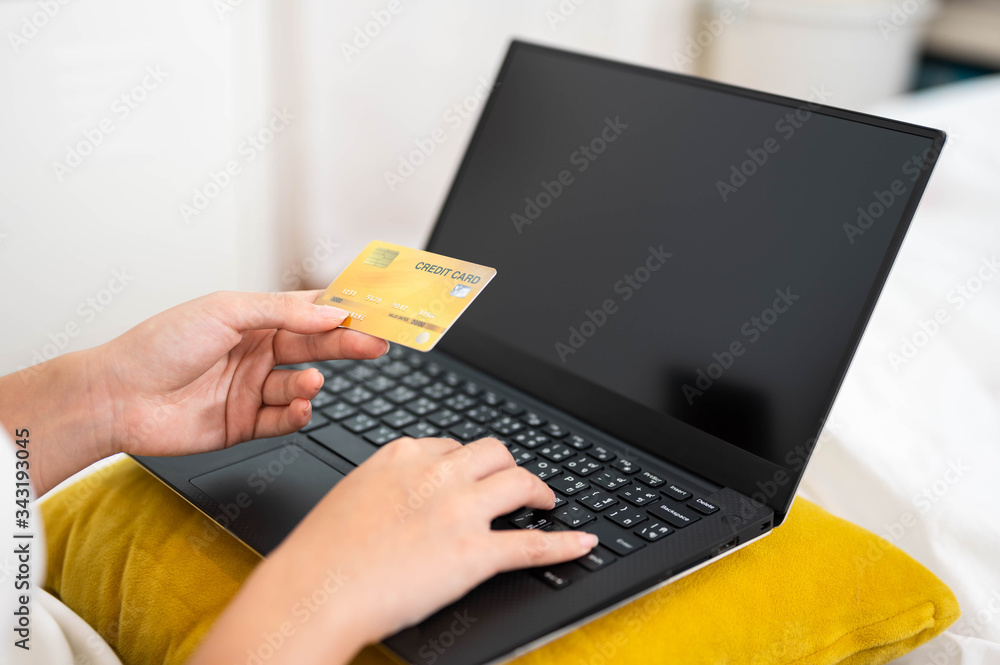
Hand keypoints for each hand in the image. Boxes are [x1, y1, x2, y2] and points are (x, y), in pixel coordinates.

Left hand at [98, 290, 387, 457]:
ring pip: (301, 385)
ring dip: (311, 383)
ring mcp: (252, 389)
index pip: (309, 312)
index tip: (375, 310)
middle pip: (315, 347)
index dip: (343, 311)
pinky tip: (299, 406)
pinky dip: (297, 414)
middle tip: (377, 344)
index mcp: (253, 320)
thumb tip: (328, 313)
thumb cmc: (159, 346)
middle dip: (348, 345)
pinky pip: (284, 419)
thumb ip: (281, 312)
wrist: (119, 398)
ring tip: (308, 382)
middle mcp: (256, 353)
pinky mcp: (245, 424)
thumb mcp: (225, 311)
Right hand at [191, 437, 598, 664]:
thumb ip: (388, 483)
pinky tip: (582, 542)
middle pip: (494, 452)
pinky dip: (565, 542)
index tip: (476, 472)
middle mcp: (437, 473)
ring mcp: (460, 510)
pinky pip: (533, 544)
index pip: (452, 445)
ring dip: (538, 491)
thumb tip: (407, 491)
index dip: (469, 462)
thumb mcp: (353, 494)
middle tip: (515, 483)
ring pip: (519, 482)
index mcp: (404, 455)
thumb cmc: (322, 552)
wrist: (314, 591)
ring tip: (544, 502)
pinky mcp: (475, 553)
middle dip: (509, 465)